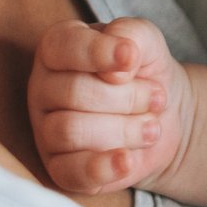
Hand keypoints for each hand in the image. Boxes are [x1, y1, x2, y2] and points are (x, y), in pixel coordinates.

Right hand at [27, 17, 192, 194]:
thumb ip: (132, 34)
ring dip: (125, 130)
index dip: (99, 53)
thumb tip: (123, 56)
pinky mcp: (61, 168)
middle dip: (127, 97)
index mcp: (57, 50)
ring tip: (152, 127)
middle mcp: (44, 89)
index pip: (64, 46)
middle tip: (157, 98)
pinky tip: (128, 160)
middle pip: (74, 93)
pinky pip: (72, 171)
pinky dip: (104, 167)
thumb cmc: (144, 73)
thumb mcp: (147, 42)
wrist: (162, 117)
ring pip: (71, 130)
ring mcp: (47, 130)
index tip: (133, 58)